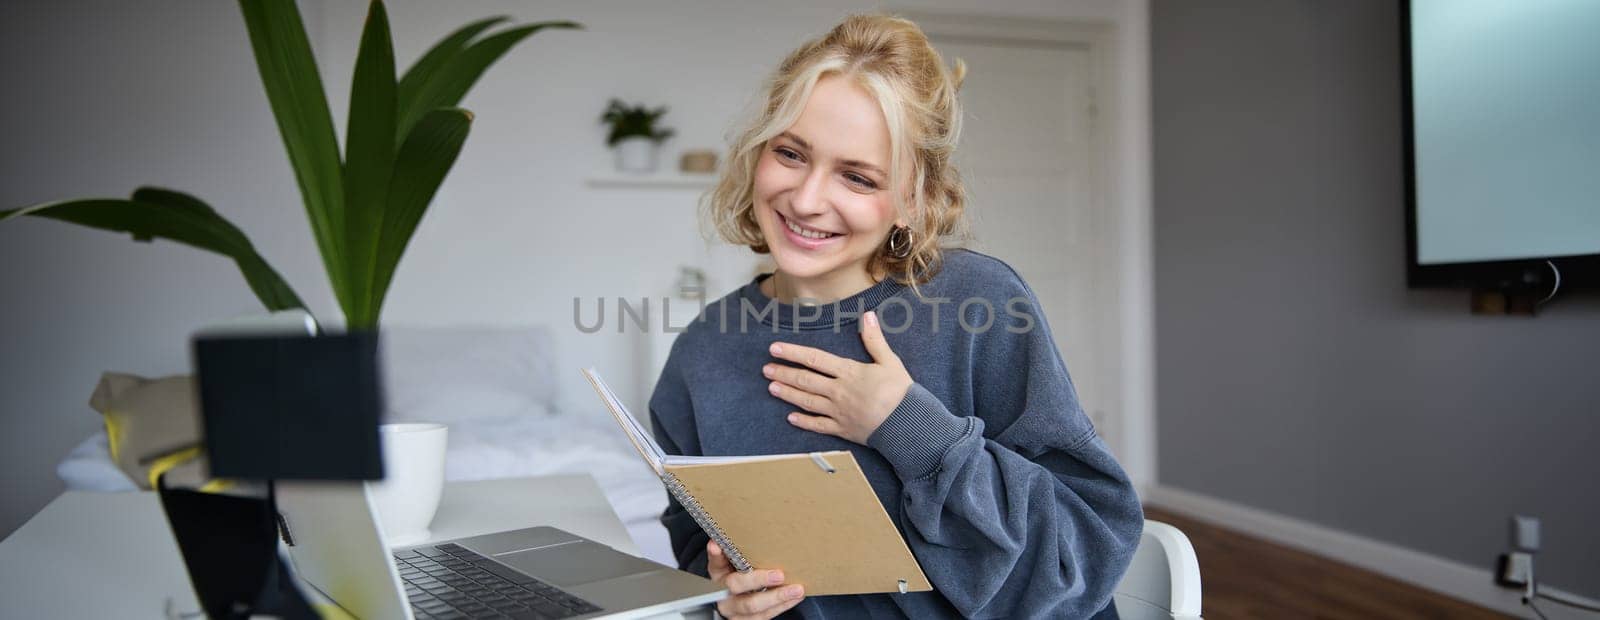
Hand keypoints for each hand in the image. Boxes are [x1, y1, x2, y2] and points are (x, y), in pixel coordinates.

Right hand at [706, 540, 803, 618]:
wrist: (730, 600)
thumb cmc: (732, 575)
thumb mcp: (724, 564)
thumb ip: (722, 554)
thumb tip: (714, 543)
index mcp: (718, 577)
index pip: (717, 566)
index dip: (719, 557)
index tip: (720, 546)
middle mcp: (724, 597)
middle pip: (737, 589)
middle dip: (760, 582)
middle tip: (779, 575)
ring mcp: (737, 613)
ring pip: (756, 609)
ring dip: (779, 598)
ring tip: (797, 589)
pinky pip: (767, 615)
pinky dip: (783, 606)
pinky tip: (796, 597)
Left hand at [765, 310, 912, 444]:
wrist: (906, 424)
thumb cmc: (900, 392)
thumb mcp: (890, 361)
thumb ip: (875, 340)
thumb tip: (867, 316)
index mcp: (849, 372)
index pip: (815, 359)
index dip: (793, 353)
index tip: (775, 349)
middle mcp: (838, 391)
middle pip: (805, 380)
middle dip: (784, 374)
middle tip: (766, 370)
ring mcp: (838, 412)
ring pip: (807, 401)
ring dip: (788, 394)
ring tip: (771, 388)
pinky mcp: (842, 429)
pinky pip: (818, 425)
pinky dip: (804, 422)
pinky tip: (790, 418)